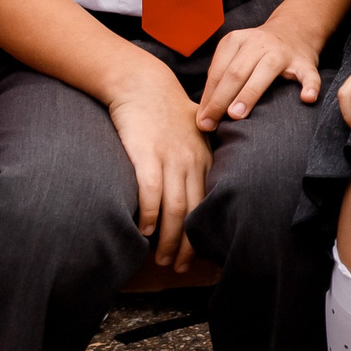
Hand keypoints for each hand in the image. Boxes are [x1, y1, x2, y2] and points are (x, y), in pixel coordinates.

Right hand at [108, 81, 212, 269]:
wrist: (142, 83)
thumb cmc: (165, 110)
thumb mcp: (193, 132)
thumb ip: (198, 157)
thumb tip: (198, 182)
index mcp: (204, 158)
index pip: (209, 203)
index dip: (203, 231)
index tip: (199, 254)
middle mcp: (191, 161)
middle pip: (193, 211)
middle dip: (187, 244)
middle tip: (178, 266)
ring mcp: (169, 157)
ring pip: (174, 207)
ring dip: (168, 237)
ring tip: (162, 258)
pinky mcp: (146, 153)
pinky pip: (151, 190)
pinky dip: (149, 213)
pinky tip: (144, 231)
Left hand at [196, 15, 324, 129]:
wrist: (294, 30)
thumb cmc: (257, 52)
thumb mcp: (235, 54)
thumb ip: (220, 76)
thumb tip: (204, 112)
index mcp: (236, 40)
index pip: (218, 72)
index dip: (208, 97)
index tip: (202, 121)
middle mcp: (258, 43)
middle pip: (236, 72)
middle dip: (220, 99)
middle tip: (211, 124)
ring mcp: (283, 52)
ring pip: (265, 72)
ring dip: (249, 94)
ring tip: (237, 115)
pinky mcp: (305, 62)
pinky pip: (308, 75)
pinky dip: (310, 86)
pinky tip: (307, 99)